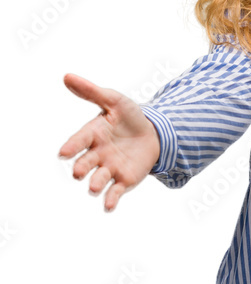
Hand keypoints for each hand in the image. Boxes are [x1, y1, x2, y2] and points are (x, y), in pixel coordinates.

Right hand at [57, 73, 161, 212]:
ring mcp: (110, 168)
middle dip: (81, 168)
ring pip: (99, 179)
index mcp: (93, 134)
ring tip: (93, 188)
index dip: (71, 147)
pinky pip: (115, 192)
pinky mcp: (124, 180)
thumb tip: (67, 76)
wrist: (154, 133)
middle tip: (78, 173)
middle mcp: (98, 154)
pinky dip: (110, 200)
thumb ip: (92, 92)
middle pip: (86, 163)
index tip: (62, 153)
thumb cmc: (129, 116)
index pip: (79, 140)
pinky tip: (108, 207)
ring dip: (95, 185)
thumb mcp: (114, 100)